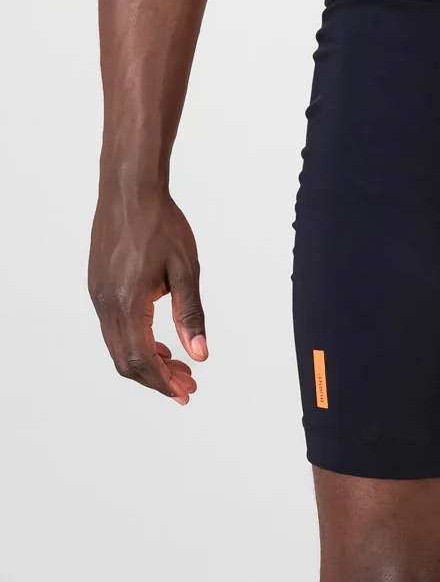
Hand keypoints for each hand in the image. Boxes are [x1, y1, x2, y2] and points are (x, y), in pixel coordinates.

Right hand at [89, 186, 206, 402]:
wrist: (130, 188)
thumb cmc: (161, 223)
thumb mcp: (186, 270)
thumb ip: (191, 315)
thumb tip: (199, 355)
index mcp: (127, 301)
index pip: (142, 359)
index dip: (164, 382)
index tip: (185, 394)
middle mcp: (106, 302)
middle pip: (126, 360)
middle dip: (157, 379)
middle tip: (187, 386)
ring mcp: (98, 295)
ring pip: (118, 347)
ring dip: (147, 362)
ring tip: (179, 367)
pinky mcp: (98, 287)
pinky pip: (114, 329)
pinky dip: (136, 344)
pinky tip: (160, 343)